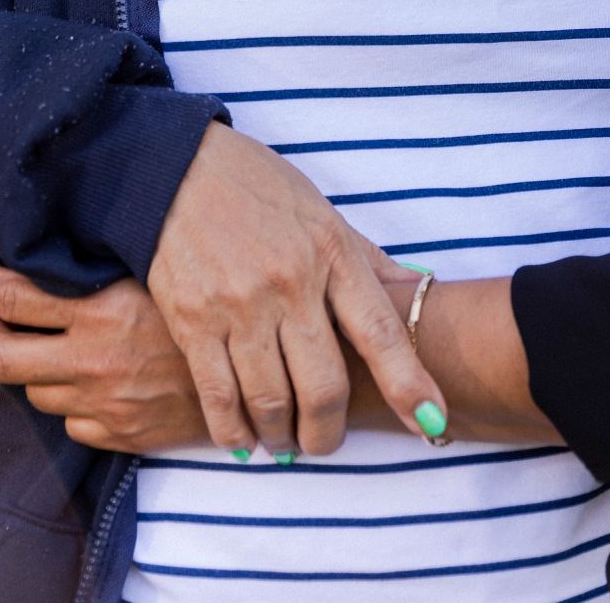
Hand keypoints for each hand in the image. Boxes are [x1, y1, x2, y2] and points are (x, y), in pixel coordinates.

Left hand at [0, 260, 207, 451]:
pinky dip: (74, 403)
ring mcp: (105, 404)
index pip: (15, 299)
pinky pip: (72, 424)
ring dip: (38, 368)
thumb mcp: (161, 271)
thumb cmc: (214, 307)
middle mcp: (96, 361)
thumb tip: (60, 248)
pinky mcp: (120, 435)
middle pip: (3, 357)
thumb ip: (109, 267)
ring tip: (54, 348)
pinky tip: (95, 382)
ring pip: (35, 392)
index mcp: (104, 310)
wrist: (263, 371)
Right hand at [145, 122, 445, 458]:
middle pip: (324, 386)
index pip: (381, 332)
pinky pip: (219, 396)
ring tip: (284, 442)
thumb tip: (417, 288)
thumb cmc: (259, 188)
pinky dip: (233, 431)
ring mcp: (240, 305)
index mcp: (332, 253)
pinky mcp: (193, 320)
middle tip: (325, 443)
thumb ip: (366, 260)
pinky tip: (243, 440)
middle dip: (329, 432)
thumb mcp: (324, 212)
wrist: (177, 166)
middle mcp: (292, 283)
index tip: (431, 423)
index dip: (409, 385)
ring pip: (271, 401)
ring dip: (282, 437)